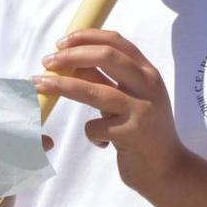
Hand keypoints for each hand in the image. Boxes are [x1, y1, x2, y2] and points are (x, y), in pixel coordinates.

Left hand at [33, 29, 187, 192]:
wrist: (168, 169)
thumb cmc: (144, 131)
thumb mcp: (130, 99)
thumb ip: (107, 80)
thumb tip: (71, 62)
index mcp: (148, 72)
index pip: (117, 42)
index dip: (87, 37)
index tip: (62, 42)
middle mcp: (148, 86)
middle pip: (106, 57)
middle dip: (72, 56)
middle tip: (47, 61)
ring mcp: (141, 109)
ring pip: (94, 91)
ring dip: (62, 86)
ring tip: (39, 84)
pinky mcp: (131, 134)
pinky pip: (95, 127)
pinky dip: (91, 133)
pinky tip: (101, 142)